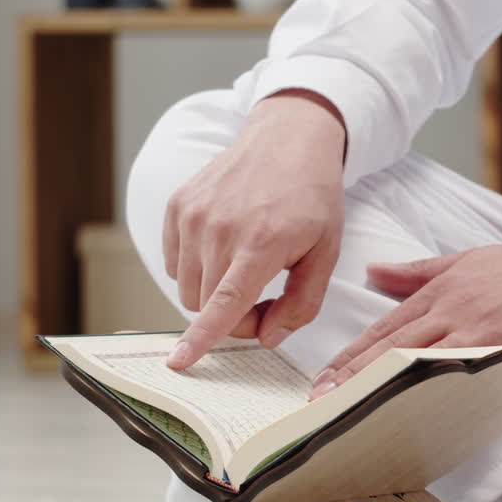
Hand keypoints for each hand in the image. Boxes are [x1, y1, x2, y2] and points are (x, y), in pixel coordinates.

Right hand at [163, 89, 346, 369]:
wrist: (288, 139)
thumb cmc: (312, 198)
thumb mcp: (326, 253)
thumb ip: (302, 303)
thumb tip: (269, 338)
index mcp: (261, 241)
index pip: (224, 302)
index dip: (203, 337)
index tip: (180, 362)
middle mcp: (220, 227)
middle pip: (206, 305)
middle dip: (233, 316)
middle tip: (265, 296)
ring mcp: (193, 214)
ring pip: (188, 287)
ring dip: (214, 293)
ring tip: (246, 267)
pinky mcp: (177, 205)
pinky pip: (175, 262)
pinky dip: (197, 268)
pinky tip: (225, 247)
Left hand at [311, 219, 501, 397]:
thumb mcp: (467, 259)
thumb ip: (418, 271)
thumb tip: (375, 272)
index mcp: (441, 292)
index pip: (385, 330)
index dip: (351, 357)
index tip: (323, 380)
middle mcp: (454, 311)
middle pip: (393, 349)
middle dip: (353, 377)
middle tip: (321, 403)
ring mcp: (480, 333)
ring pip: (421, 365)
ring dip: (385, 390)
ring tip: (354, 413)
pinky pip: (466, 378)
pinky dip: (439, 395)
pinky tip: (416, 414)